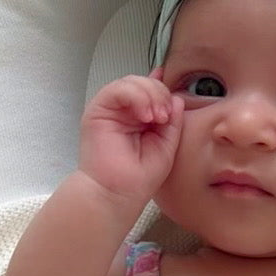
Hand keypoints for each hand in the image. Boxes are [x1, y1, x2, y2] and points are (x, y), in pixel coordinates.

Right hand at [77, 74, 183, 203]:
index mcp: (140, 117)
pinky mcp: (98, 110)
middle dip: (160, 94)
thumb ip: (174, 121)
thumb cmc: (139, 178)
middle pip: (144, 82)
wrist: (118, 194)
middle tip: (165, 117)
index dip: (165, 91)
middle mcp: (125, 111)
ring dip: (150, 95)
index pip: (153, 91)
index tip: (174, 106)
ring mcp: (111, 109)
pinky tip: (145, 115)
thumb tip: (177, 97)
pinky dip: (135, 96)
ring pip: (131, 81)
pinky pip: (117, 89)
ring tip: (157, 118)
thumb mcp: (167, 145)